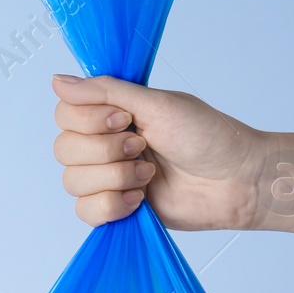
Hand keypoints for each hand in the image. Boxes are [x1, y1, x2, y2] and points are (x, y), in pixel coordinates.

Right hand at [51, 74, 269, 230]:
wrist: (236, 181)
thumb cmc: (208, 137)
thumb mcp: (157, 103)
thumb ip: (105, 91)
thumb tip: (57, 80)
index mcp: (112, 114)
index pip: (65, 114)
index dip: (88, 120)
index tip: (126, 120)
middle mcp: (103, 144)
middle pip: (64, 149)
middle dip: (106, 152)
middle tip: (144, 148)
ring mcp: (107, 178)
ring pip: (72, 181)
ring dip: (115, 178)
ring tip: (150, 175)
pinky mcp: (115, 209)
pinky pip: (85, 211)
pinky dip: (112, 205)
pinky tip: (139, 200)